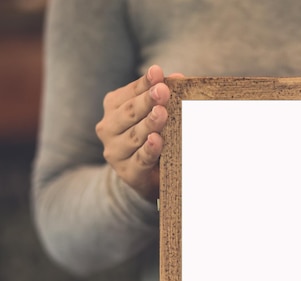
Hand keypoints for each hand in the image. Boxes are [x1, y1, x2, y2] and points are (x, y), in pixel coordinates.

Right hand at [95, 65, 179, 200]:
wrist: (148, 176)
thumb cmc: (153, 137)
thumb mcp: (156, 114)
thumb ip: (164, 97)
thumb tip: (178, 77)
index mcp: (113, 108)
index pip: (130, 92)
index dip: (144, 83)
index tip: (157, 72)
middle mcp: (108, 128)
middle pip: (130, 112)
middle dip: (147, 100)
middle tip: (162, 90)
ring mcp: (116, 151)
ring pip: (135, 135)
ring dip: (149, 123)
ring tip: (162, 112)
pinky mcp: (127, 172)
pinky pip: (140, 159)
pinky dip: (149, 149)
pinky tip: (157, 140)